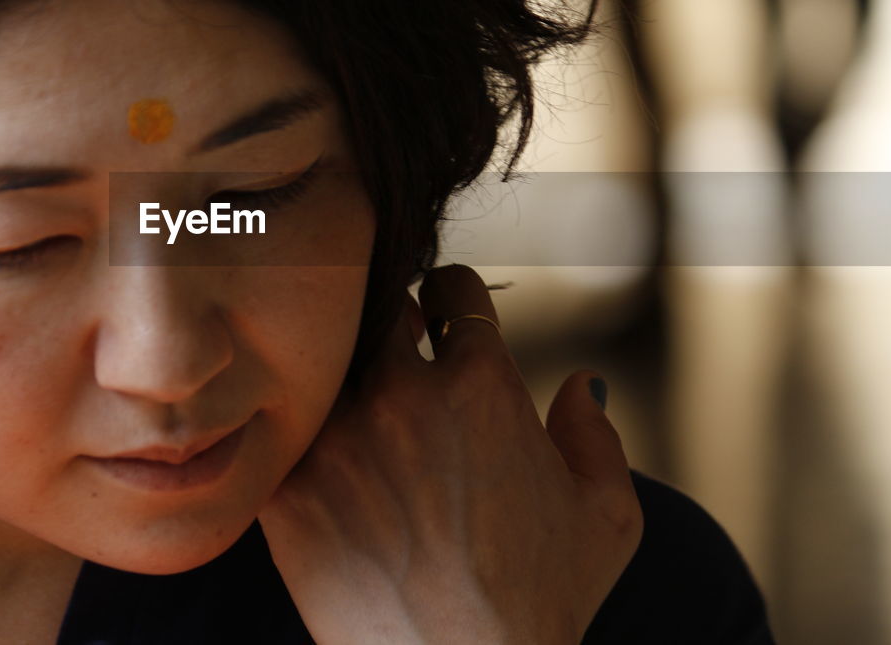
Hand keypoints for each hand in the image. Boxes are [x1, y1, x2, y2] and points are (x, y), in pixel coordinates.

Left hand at [258, 264, 642, 644]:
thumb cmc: (542, 602)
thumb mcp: (606, 516)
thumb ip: (596, 435)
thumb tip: (582, 383)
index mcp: (481, 384)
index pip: (451, 288)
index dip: (451, 296)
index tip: (443, 314)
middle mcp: (404, 394)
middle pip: (378, 311)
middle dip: (391, 321)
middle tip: (392, 349)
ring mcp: (338, 438)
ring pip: (326, 369)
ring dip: (342, 381)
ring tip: (354, 413)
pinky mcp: (290, 488)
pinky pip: (285, 434)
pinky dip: (301, 440)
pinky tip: (318, 464)